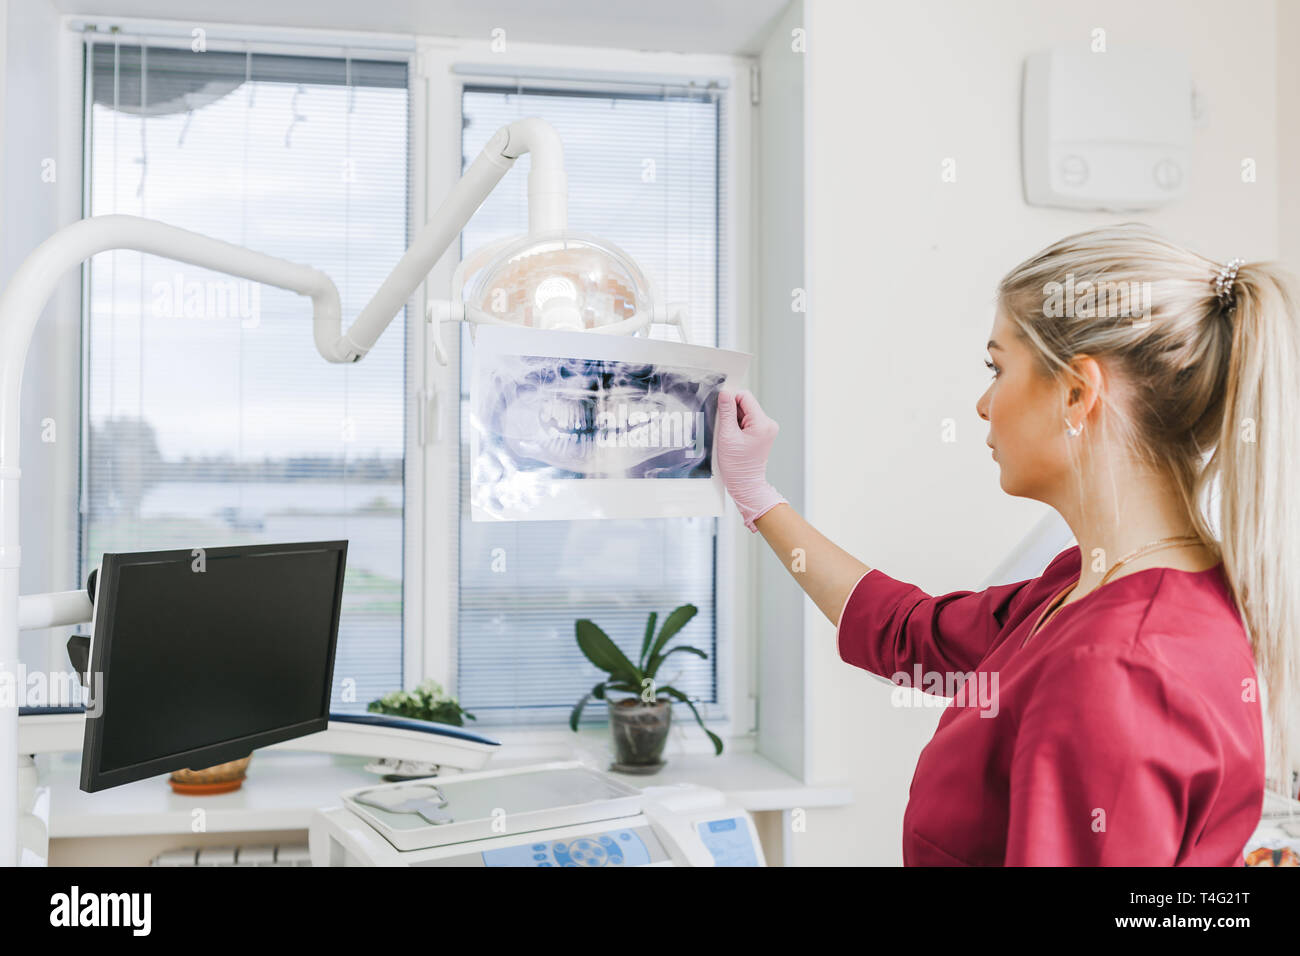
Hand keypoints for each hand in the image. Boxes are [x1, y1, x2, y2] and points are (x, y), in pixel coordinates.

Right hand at [715, 389, 787, 531]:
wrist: (745, 484)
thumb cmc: (737, 465)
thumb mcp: (727, 436)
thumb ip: (726, 412)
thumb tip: (724, 393)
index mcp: (762, 423)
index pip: (744, 397)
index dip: (730, 400)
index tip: (720, 410)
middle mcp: (768, 424)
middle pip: (745, 404)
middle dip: (732, 412)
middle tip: (724, 429)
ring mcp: (766, 429)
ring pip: (745, 412)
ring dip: (734, 420)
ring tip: (729, 436)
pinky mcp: (762, 433)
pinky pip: (747, 421)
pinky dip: (737, 426)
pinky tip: (733, 438)